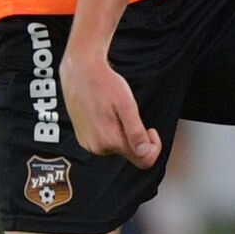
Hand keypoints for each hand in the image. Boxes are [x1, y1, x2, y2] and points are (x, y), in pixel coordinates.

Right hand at [59, 49, 161, 168]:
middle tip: (133, 115)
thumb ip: (136, 131)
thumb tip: (144, 153)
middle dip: (137, 137)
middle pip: (130, 153)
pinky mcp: (84, 139)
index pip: (143, 161)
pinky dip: (111, 131)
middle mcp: (98, 147)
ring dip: (123, 133)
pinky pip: (105, 142)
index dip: (153, 147)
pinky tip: (107, 114)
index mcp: (110, 141)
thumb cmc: (104, 84)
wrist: (80, 73)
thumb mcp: (127, 105)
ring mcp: (89, 144)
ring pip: (117, 147)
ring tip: (117, 112)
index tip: (150, 130)